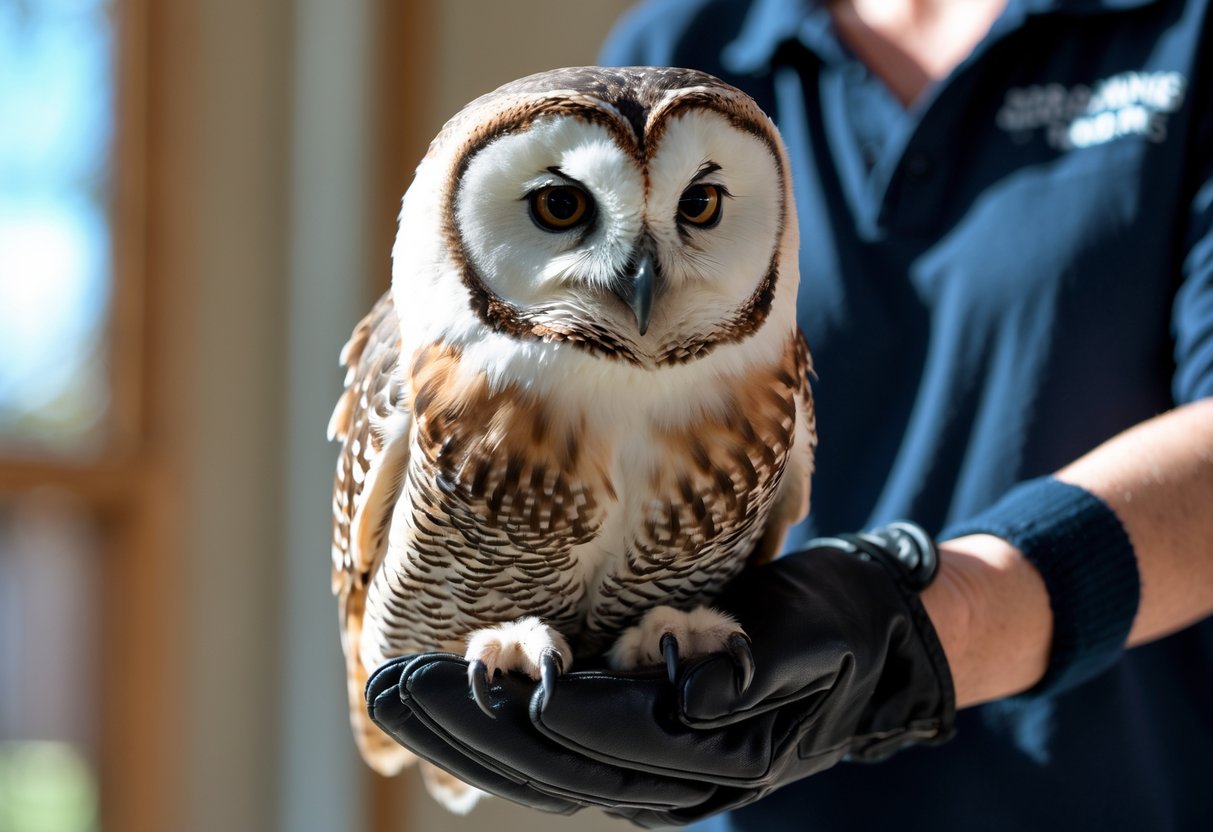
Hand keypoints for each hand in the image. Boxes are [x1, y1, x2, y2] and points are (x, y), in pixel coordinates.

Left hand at [366, 524, 956, 826]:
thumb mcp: (816, 640)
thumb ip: (755, 669)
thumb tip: (692, 686)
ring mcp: (645, 765)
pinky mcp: (627, 736)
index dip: (562, 710)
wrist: (865, 642)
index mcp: (720, 757)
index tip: (508, 674)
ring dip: (460, 729)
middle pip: (556, 764)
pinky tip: (441, 689)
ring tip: (390, 692)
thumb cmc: (840, 630)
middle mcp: (671, 777)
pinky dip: (489, 722)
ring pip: (536, 763)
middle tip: (395, 689)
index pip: (621, 739)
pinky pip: (546, 746)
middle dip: (472, 726)